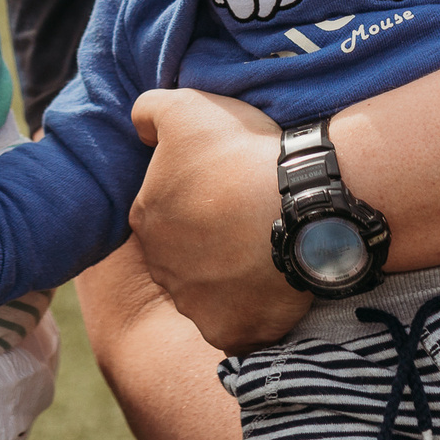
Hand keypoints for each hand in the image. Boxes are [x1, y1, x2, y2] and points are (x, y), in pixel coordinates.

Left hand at [127, 88, 308, 353]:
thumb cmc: (241, 153)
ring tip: (268, 249)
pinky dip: (251, 313)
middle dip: (209, 240)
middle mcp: (160, 267)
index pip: (163, 209)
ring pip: (208, 291)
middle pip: (183, 254)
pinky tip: (273, 288)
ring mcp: (193, 304)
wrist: (300, 205)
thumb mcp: (186, 107)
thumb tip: (139, 126)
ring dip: (230, 275)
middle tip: (249, 218)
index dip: (197, 196)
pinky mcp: (229, 332)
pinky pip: (236, 328)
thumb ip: (149, 111)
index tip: (228, 186)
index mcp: (145, 216)